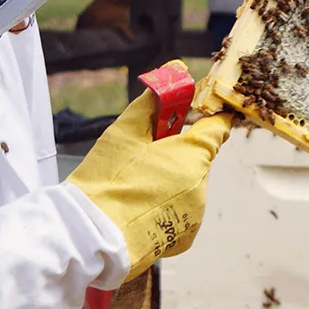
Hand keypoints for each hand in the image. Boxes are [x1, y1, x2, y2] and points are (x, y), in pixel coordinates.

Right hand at [70, 68, 234, 282]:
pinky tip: (139, 208)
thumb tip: (175, 70)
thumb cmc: (106, 181)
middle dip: (175, 155)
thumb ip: (153, 101)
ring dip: (169, 182)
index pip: (217, 127)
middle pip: (196, 159)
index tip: (200, 111)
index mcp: (192, 157)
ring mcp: (194, 215)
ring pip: (187, 186)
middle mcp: (201, 187)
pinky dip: (165, 208)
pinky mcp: (185, 237)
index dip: (209, 116)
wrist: (91, 237)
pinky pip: (181, 213)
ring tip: (135, 188)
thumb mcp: (126, 131)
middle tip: (143, 159)